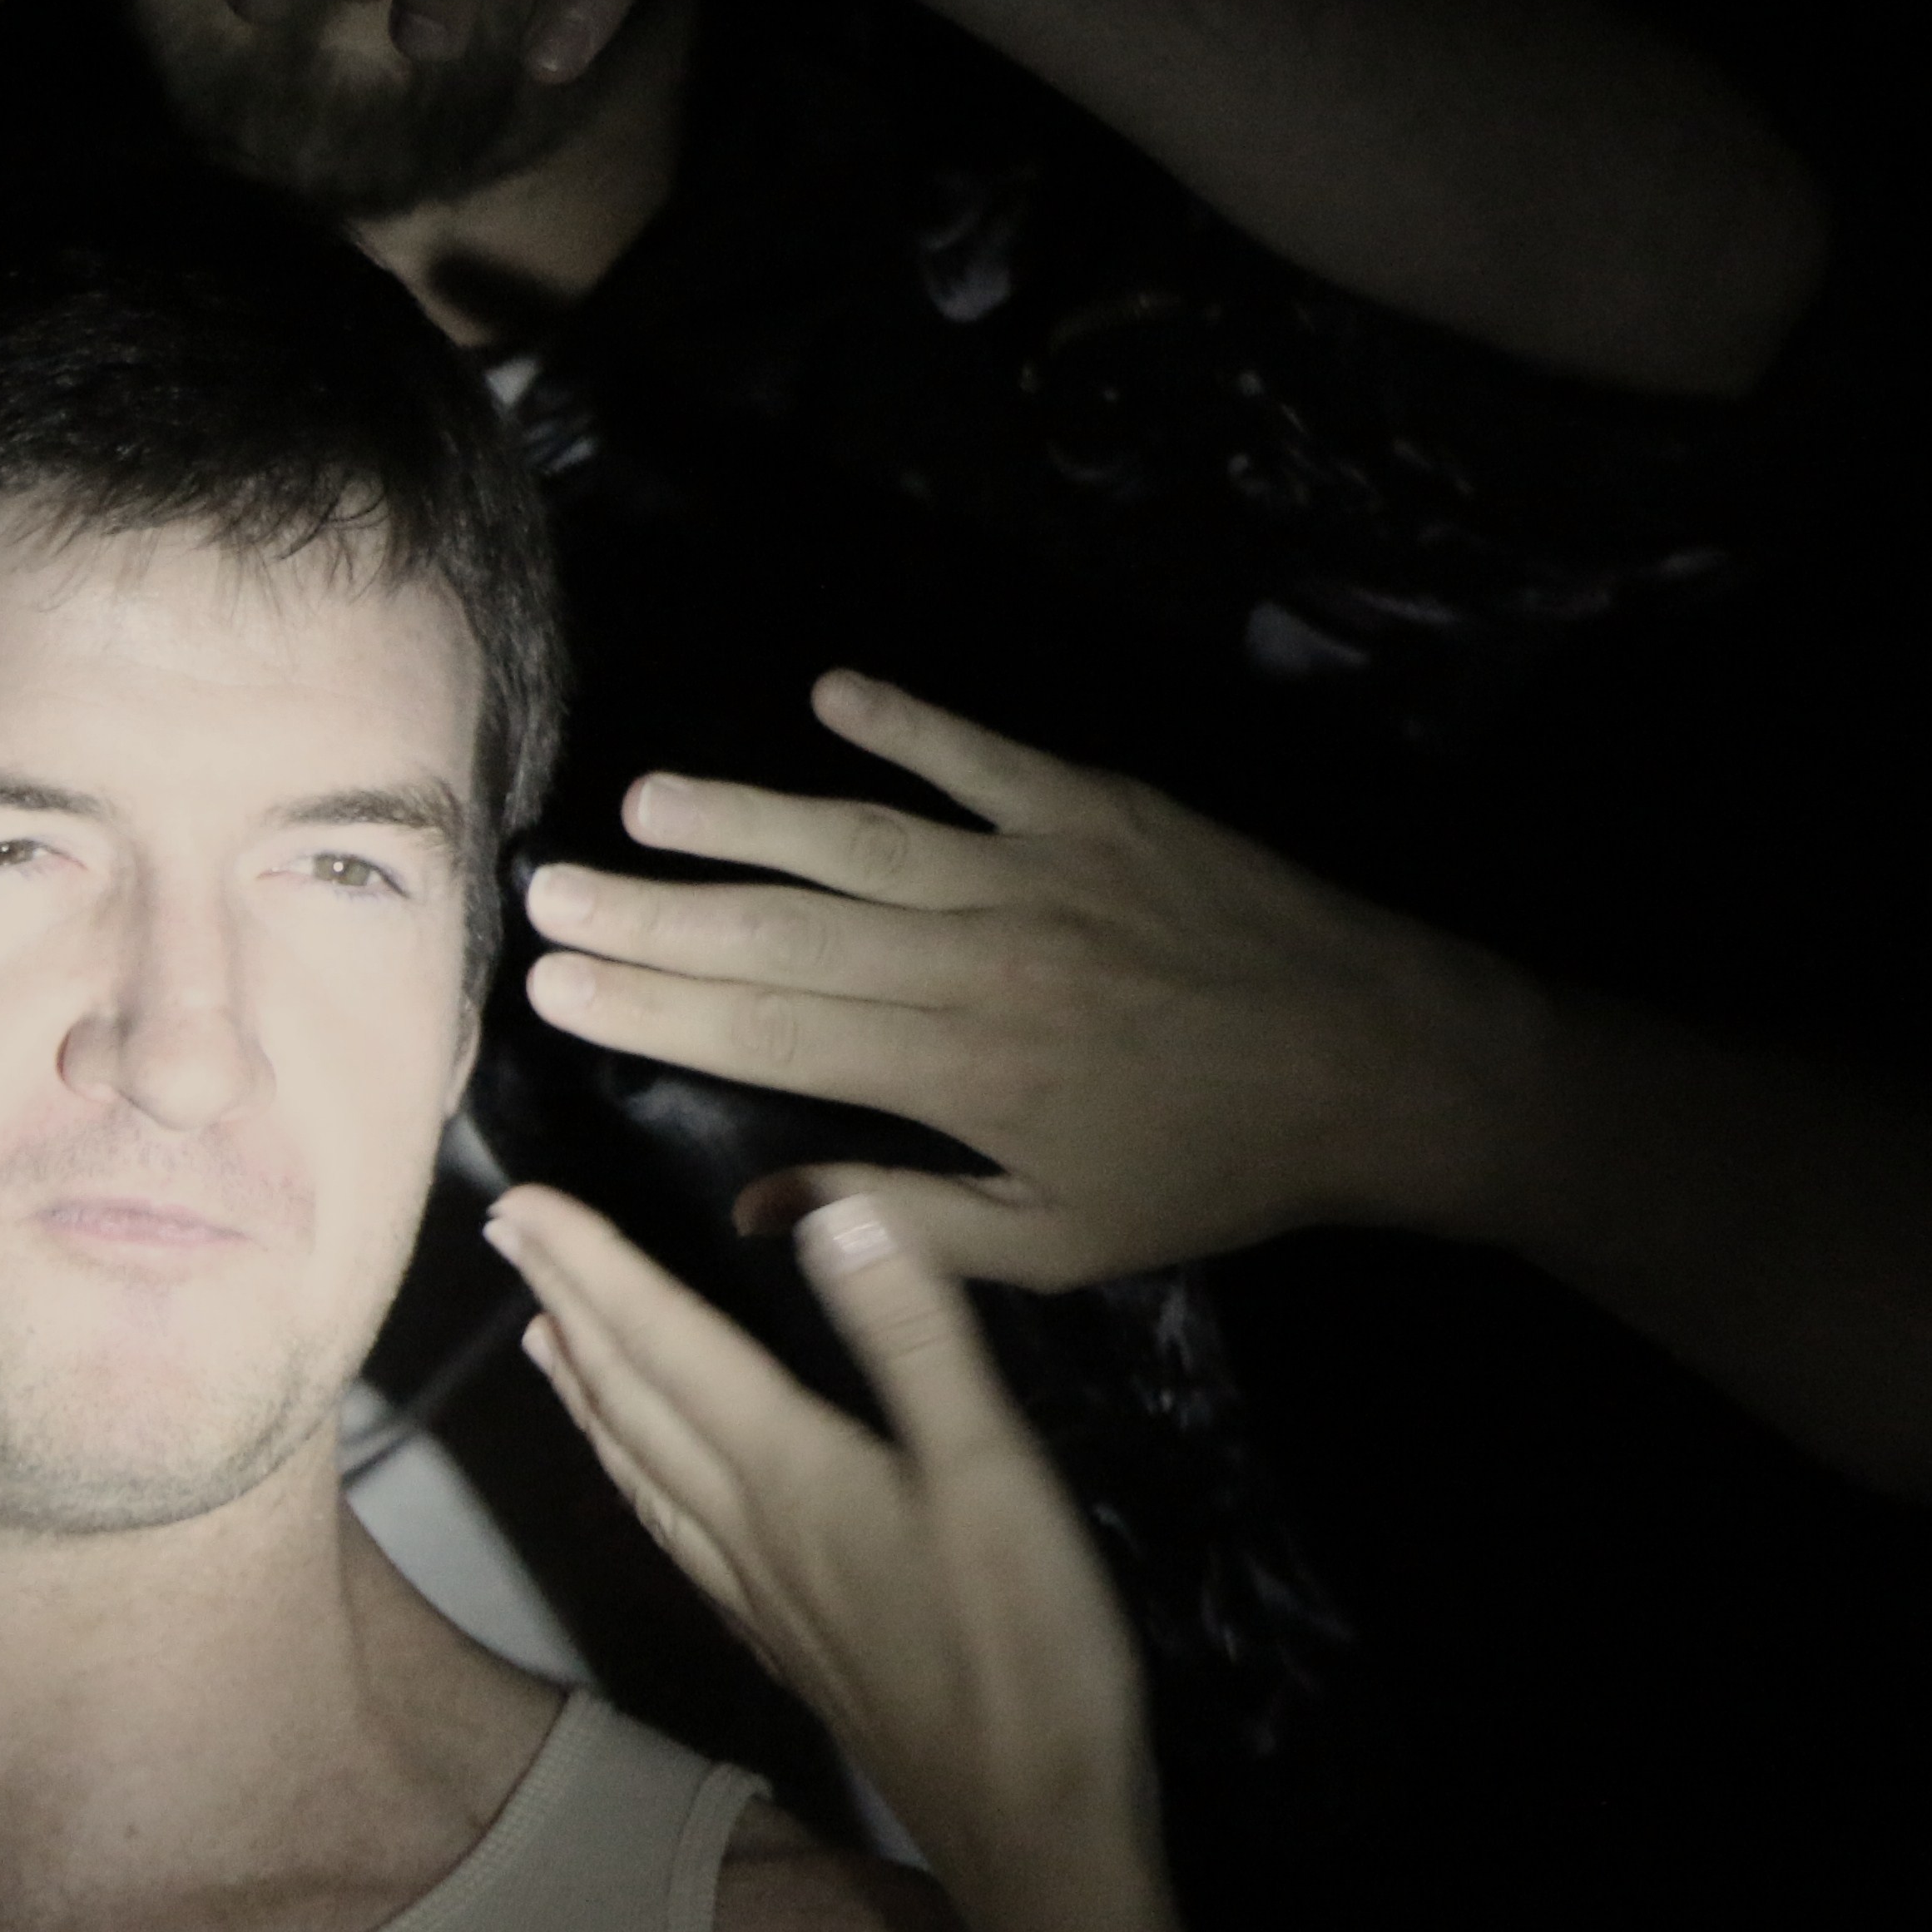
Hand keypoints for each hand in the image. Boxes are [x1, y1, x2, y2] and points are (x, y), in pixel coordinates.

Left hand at [488, 1181, 1151, 1891]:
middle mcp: (744, 1526)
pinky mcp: (779, 1638)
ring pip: (639, 1469)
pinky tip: (640, 1478)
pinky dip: (633, 1476)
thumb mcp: (992, 1471)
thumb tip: (835, 1212)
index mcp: (785, 1469)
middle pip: (631, 1397)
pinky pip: (671, 1531)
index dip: (592, 1264)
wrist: (1025, 1831)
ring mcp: (754, 1590)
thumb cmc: (1024, 1649)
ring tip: (541, 1338)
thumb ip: (913, 1338)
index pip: (664, 1342)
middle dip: (568, 1306)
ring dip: (585, 1394)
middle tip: (507, 1235)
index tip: (520, 1203)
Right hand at [521, 672, 1544, 1289]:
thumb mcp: (1063, 1240)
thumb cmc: (1215, 1171)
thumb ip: (907, 1226)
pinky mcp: (1098, 807)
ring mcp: (1035, 867)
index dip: (652, 1004)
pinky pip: (979, 755)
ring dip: (743, 814)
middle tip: (546, 889)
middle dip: (653, 910)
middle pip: (781, 927)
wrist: (1385, 1063)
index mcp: (957, 1068)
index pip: (767, 1028)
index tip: (552, 981)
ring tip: (643, 801)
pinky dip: (905, 719)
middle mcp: (974, 956)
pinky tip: (828, 692)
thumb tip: (760, 1208)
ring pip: (855, 833)